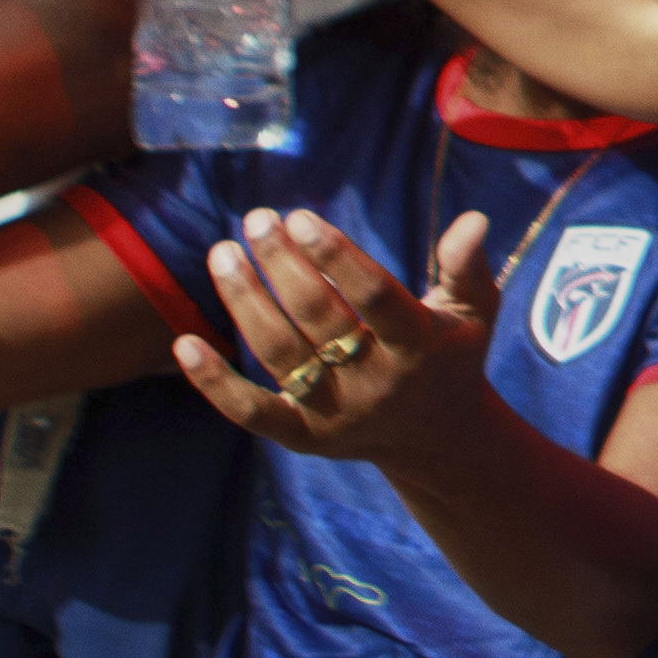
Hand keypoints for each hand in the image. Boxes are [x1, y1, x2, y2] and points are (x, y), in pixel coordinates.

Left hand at [174, 202, 502, 465]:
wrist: (438, 440)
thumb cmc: (450, 355)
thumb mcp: (474, 311)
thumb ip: (466, 266)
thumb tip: (471, 220)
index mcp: (419, 346)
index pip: (373, 296)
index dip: (336, 257)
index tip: (300, 217)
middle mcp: (376, 383)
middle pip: (318, 319)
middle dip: (282, 265)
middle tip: (257, 219)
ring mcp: (337, 414)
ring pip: (279, 354)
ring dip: (246, 301)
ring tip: (224, 252)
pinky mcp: (304, 438)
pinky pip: (252, 412)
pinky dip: (214, 382)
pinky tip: (183, 343)